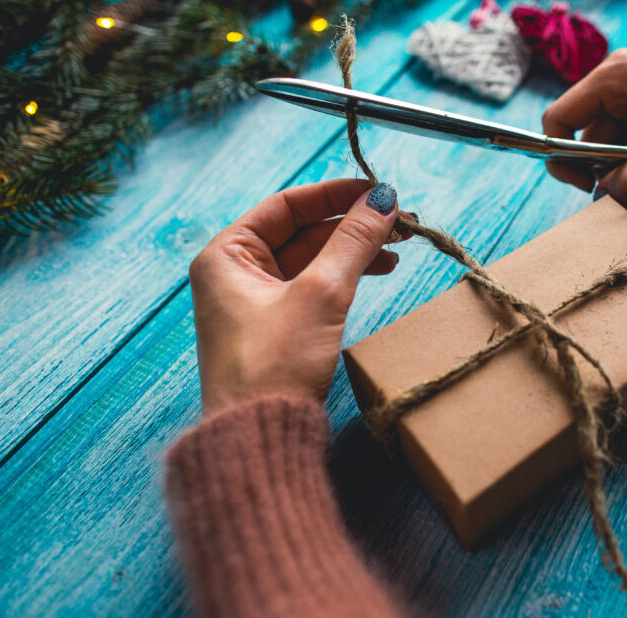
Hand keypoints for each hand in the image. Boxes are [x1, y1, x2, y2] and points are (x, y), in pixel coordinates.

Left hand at [188, 179, 412, 415]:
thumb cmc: (274, 363)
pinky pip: (313, 286)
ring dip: (353, 251)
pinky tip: (376, 273)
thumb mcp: (321, 293)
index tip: (378, 191)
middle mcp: (235, 273)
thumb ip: (354, 242)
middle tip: (399, 222)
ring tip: (396, 249)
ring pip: (312, 259)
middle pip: (302, 231)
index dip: (335, 194)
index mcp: (227, 254)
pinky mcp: (275, 328)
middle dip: (351, 225)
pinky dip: (345, 277)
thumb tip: (383, 200)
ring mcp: (255, 302)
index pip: (287, 205)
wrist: (259, 437)